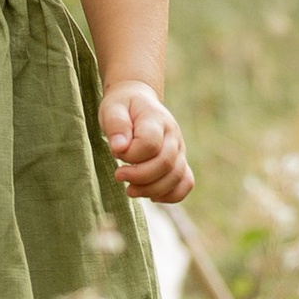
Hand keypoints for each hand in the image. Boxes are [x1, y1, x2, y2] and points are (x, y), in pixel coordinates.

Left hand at [99, 80, 192, 202]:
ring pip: (176, 177)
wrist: (137, 102)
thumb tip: (119, 148)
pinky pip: (186, 183)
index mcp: (157, 119)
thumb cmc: (123, 107)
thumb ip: (116, 126)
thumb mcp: (112, 109)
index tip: (115, 152)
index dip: (131, 155)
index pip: (150, 144)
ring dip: (151, 189)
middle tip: (118, 175)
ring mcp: (179, 150)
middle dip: (139, 176)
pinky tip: (151, 196)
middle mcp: (173, 135)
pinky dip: (171, 195)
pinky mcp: (179, 162)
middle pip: (165, 164)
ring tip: (130, 190)